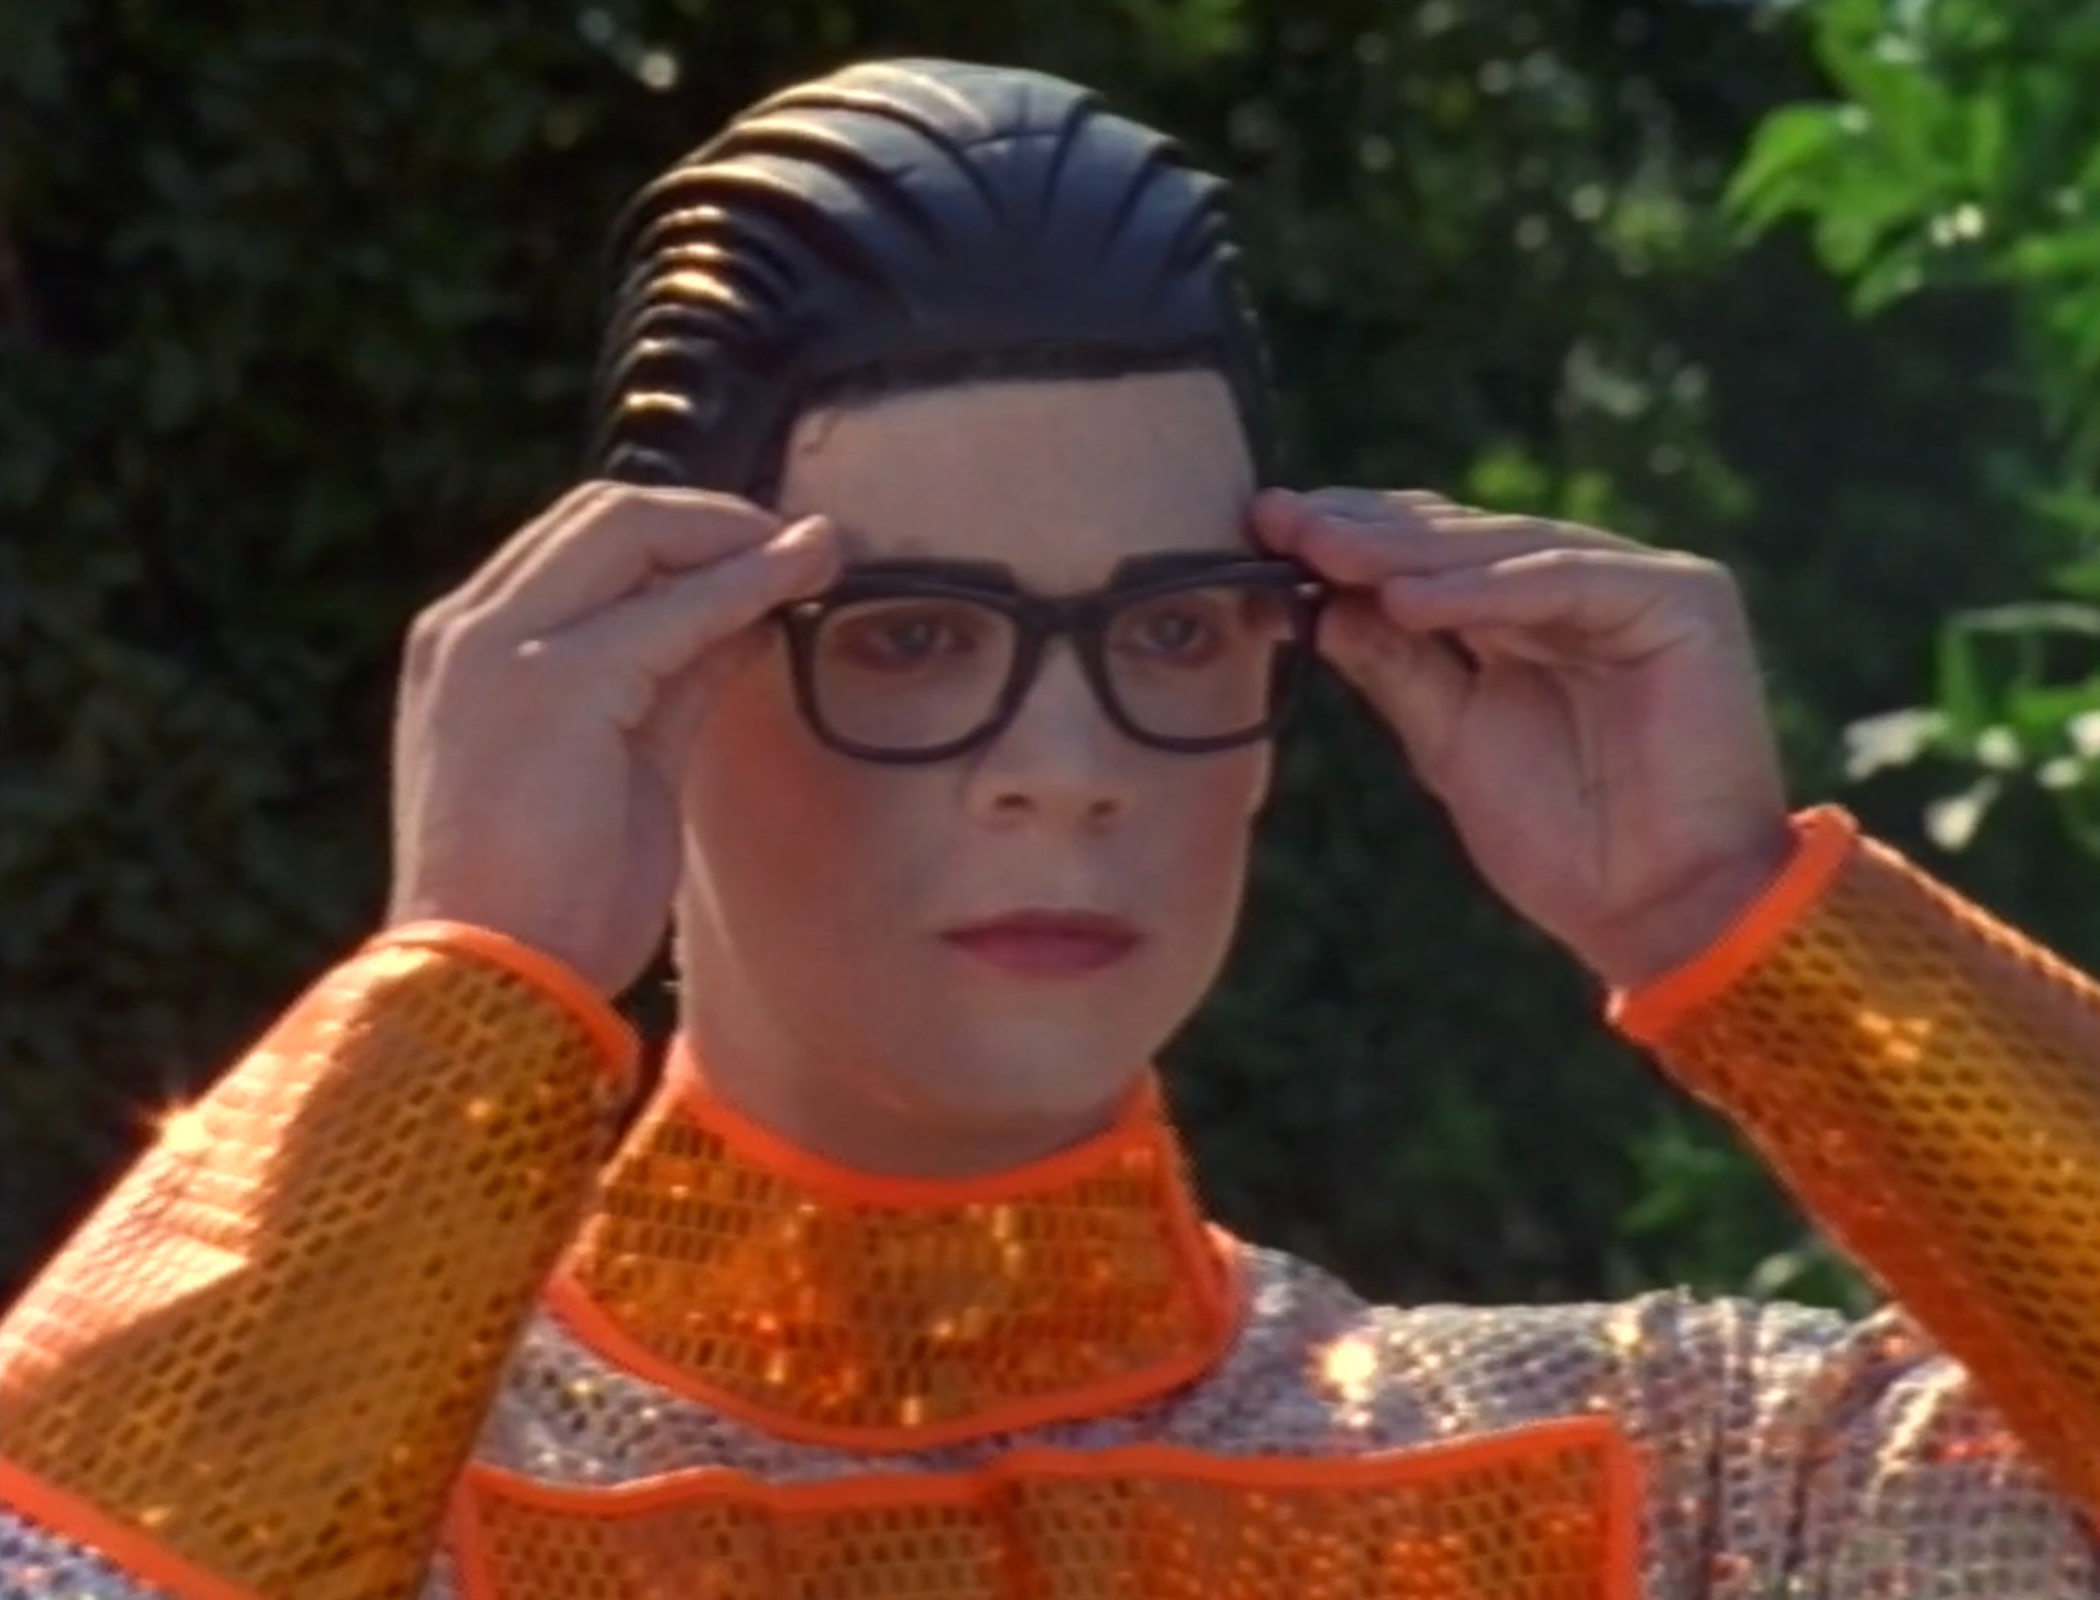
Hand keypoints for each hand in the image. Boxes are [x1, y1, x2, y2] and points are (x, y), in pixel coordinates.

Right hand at [385, 482, 838, 994]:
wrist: (496, 985)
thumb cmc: (554, 900)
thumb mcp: (622, 764)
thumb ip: (670, 682)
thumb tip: (747, 619)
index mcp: (468, 652)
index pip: (579, 547)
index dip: (680, 535)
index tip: (764, 550)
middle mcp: (467, 631)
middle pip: (601, 516)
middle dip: (711, 519)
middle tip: (801, 542)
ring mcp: (497, 647)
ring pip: (630, 535)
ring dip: (736, 537)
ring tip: (818, 548)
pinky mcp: (551, 680)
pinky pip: (670, 608)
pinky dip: (743, 585)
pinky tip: (799, 580)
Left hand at [1254, 487, 1793, 988]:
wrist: (1656, 911)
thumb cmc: (1560, 841)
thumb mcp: (1448, 741)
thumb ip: (1396, 666)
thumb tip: (1321, 604)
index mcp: (1527, 619)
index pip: (1429, 558)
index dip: (1349, 542)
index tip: (1262, 532)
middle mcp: (1582, 589)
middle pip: (1459, 541)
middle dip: (1365, 533)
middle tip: (1279, 522)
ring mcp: (1637, 586)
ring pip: (1504, 550)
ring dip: (1408, 552)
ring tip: (1325, 553)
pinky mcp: (1685, 599)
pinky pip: (1564, 581)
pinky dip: (1483, 589)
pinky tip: (1406, 599)